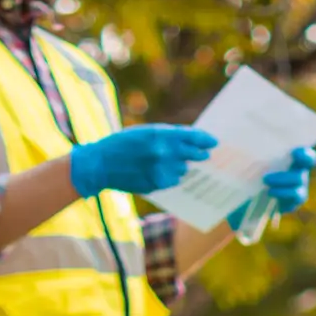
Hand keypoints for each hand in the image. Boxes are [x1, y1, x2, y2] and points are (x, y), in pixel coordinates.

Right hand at [69, 125, 214, 197]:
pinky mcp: (156, 184)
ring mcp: (160, 170)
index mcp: (160, 134)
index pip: (191, 136)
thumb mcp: (145, 132)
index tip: (214, 142)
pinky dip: (170, 177)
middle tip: (205, 155)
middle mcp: (163, 152)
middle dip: (199, 154)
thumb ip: (167, 136)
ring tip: (165, 162)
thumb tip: (190, 141)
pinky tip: (158, 172)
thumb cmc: (123, 144)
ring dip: (180, 166)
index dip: (204, 139)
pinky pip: (172, 180)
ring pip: (182, 169)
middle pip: (192, 154)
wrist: (101, 164)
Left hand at [237, 144, 315, 226]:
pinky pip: (295, 196)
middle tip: (290, 157)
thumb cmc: (238, 173)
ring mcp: (296, 185)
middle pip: (308, 160)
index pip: (301, 144)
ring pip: (299, 180)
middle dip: (302, 158)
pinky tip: (270, 192)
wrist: (233, 201)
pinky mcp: (291, 202)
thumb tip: (230, 135)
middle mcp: (295, 167)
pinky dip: (282, 193)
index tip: (295, 148)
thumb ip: (243, 146)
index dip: (303, 145)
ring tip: (266, 179)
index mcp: (285, 152)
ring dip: (284, 178)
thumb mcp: (239, 158)